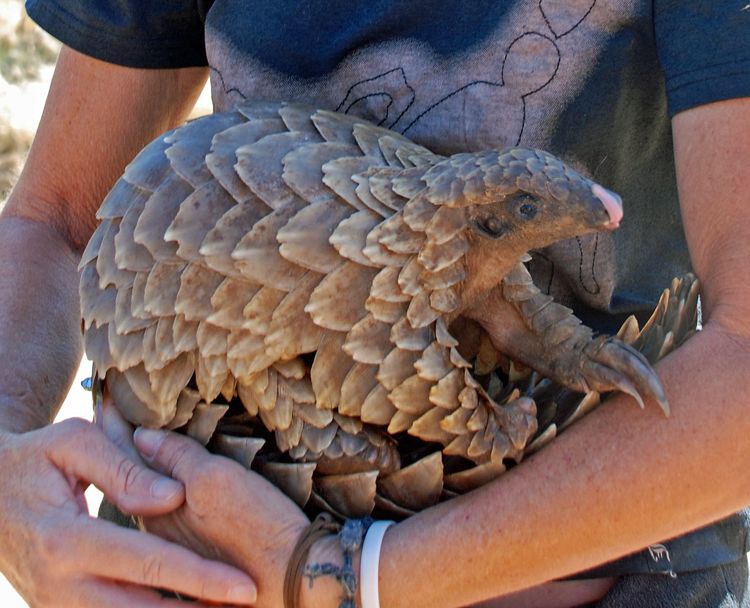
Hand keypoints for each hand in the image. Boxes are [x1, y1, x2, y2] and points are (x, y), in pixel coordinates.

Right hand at [0, 417, 256, 606]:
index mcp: (67, 541)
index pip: (149, 563)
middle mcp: (61, 586)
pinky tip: (185, 605)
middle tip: (245, 604)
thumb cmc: (32, 460)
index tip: (245, 586)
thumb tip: (174, 497)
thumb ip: (124, 469)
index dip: (201, 578)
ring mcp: (56, 605)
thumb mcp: (71, 444)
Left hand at [99, 396, 309, 606]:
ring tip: (139, 438)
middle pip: (136, 478)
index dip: (118, 427)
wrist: (297, 583)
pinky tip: (169, 480)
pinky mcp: (205, 550)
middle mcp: (162, 528)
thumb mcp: (218, 482)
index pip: (127, 459)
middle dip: (125, 446)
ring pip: (153, 495)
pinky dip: (164, 486)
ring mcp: (183, 541)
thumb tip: (143, 437)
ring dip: (143, 466)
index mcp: (158, 509)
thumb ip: (179, 459)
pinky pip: (172, 509)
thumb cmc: (260, 530)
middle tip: (113, 413)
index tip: (106, 402)